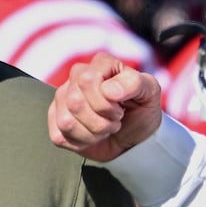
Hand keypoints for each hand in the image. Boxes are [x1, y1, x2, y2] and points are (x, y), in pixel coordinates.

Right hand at [48, 51, 162, 161]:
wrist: (134, 138)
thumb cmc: (141, 111)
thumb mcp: (150, 93)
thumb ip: (134, 83)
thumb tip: (109, 90)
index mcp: (100, 64)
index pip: (87, 80)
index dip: (106, 102)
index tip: (121, 108)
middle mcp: (77, 76)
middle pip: (75, 102)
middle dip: (100, 121)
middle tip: (114, 120)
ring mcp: (62, 97)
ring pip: (66, 121)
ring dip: (92, 133)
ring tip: (104, 128)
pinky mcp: (55, 119)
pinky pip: (59, 136)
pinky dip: (80, 143)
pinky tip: (91, 136)